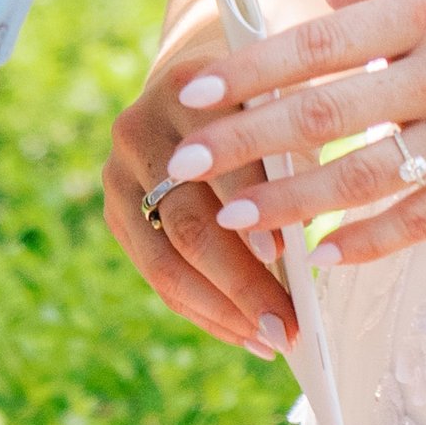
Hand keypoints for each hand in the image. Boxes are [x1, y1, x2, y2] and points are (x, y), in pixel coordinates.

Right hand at [104, 36, 299, 359]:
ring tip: (272, 342)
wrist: (205, 82)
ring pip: (166, 261)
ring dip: (223, 311)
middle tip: (287, 327)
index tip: (285, 257)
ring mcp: (118, 175)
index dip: (250, 207)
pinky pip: (158, 276)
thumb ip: (291, 153)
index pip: (217, 157)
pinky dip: (205, 312)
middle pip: (187, 220)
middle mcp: (139, 128)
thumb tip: (310, 244)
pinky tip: (246, 335)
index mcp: (187, 86)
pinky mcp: (116, 213)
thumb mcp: (286, 102)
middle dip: (241, 282)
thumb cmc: (267, 99)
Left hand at [154, 0, 425, 269]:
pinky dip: (372, 241)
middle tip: (184, 165)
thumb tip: (318, 3)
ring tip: (238, 221)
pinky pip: (425, 220)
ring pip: (365, 178)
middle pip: (325, 114)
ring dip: (293, 204)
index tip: (193, 89)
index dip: (250, 70)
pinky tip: (329, 256)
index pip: (319, 41)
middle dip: (246, 143)